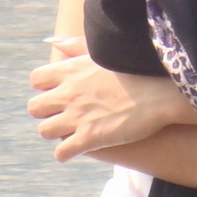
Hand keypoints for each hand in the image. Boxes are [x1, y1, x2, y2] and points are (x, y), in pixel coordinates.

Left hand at [28, 54, 195, 161]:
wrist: (161, 93)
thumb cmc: (137, 69)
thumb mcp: (103, 52)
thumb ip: (75, 46)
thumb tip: (52, 42)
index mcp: (72, 70)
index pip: (36, 79)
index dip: (45, 87)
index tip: (59, 91)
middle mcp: (69, 93)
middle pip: (35, 107)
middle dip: (46, 111)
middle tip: (62, 113)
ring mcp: (78, 117)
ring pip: (44, 131)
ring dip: (55, 132)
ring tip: (69, 131)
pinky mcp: (89, 138)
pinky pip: (62, 152)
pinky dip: (65, 153)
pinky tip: (76, 148)